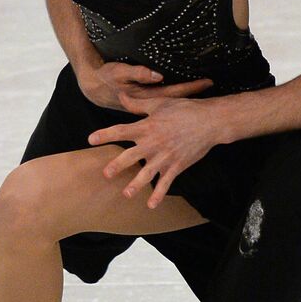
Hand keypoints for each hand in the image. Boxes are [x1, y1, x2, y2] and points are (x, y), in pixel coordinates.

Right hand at [77, 61, 212, 111]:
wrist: (94, 88)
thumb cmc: (107, 77)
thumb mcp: (119, 72)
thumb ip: (138, 73)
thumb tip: (158, 75)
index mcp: (146, 97)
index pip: (174, 92)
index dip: (191, 87)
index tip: (208, 81)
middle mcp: (150, 106)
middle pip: (178, 102)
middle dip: (197, 95)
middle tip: (216, 89)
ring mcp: (148, 110)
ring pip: (174, 108)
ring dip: (190, 103)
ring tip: (208, 100)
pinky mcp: (146, 110)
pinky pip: (167, 110)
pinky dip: (179, 107)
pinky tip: (190, 107)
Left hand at [88, 95, 224, 207]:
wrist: (210, 122)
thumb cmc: (185, 110)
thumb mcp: (160, 103)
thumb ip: (138, 103)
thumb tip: (121, 96)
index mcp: (147, 127)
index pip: (121, 131)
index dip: (105, 135)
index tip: (90, 139)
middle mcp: (153, 144)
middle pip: (130, 156)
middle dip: (117, 166)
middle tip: (106, 174)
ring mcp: (165, 157)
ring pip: (147, 174)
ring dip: (136, 185)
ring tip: (126, 194)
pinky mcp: (176, 166)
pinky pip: (165, 183)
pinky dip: (158, 195)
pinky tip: (151, 205)